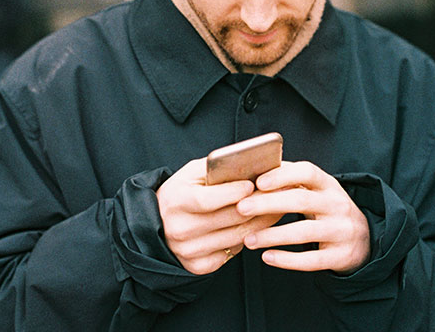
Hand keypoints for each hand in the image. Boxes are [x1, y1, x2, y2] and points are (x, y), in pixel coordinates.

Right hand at [156, 158, 281, 274]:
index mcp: (176, 201)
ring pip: (237, 237)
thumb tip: (250, 167)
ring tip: (276, 209)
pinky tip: (257, 227)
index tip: (253, 184)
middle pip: (230, 219)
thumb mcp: (190, 174)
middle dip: (258, 206)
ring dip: (261, 223)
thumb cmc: (180, 192)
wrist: (156, 222)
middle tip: (277, 195)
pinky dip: (248, 239)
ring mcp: (189, 250)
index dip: (233, 192)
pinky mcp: (198, 266)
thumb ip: (215, 169)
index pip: (209, 199)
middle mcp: (180, 229)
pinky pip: (232, 252)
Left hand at [237, 161, 369, 273]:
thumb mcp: (315, 189)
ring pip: (304, 232)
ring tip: (248, 240)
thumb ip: (289, 179)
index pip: (307, 172)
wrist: (363, 238)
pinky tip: (267, 257)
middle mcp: (337, 204)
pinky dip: (287, 260)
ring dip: (272, 235)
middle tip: (241, 208)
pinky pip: (312, 260)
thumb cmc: (325, 207)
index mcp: (328, 184)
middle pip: (301, 200)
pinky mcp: (340, 256)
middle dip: (268, 204)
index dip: (282, 175)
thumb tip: (251, 172)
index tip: (257, 183)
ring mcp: (341, 231)